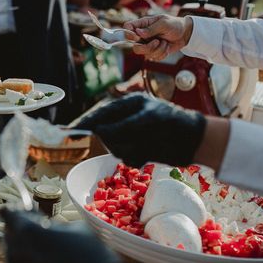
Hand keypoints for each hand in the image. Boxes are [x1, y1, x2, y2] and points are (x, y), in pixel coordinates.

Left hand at [2, 210, 121, 262]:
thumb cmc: (94, 261)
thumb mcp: (76, 230)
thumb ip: (51, 227)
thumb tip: (40, 226)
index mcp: (28, 233)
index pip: (10, 216)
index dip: (15, 214)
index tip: (18, 214)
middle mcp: (15, 256)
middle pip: (10, 240)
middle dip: (22, 238)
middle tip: (40, 241)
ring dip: (26, 261)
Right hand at [71, 94, 205, 167]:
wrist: (195, 142)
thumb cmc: (173, 123)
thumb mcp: (147, 120)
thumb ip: (122, 126)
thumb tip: (101, 131)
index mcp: (127, 105)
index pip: (99, 114)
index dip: (83, 123)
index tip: (68, 133)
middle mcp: (126, 119)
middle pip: (104, 133)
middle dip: (116, 140)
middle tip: (134, 142)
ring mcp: (131, 135)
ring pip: (114, 147)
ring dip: (129, 150)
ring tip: (147, 146)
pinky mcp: (137, 149)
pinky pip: (125, 157)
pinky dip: (135, 157)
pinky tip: (148, 155)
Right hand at [123, 15, 193, 60]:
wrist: (185, 34)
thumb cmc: (174, 24)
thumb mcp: (164, 23)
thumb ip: (151, 28)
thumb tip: (138, 33)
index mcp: (142, 25)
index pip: (128, 27)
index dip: (128, 33)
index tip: (136, 36)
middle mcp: (143, 36)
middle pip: (135, 47)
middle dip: (146, 47)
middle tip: (156, 41)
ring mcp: (148, 45)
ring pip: (145, 54)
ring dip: (158, 49)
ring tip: (165, 42)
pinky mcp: (154, 52)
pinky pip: (154, 58)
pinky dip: (162, 53)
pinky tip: (166, 46)